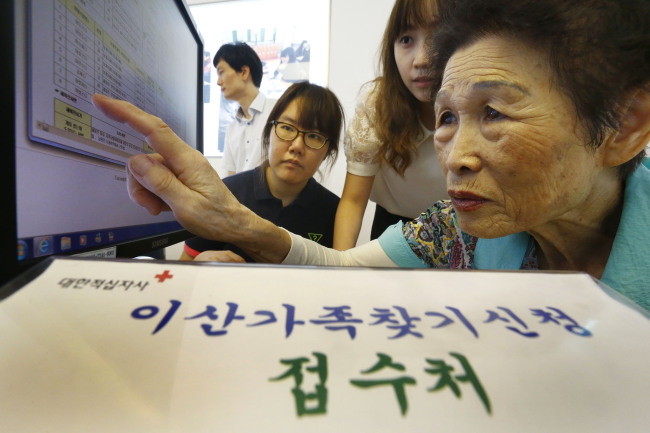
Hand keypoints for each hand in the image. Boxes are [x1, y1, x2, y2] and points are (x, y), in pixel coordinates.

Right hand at [91, 94, 290, 262]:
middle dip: (137, 181)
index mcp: (186, 160)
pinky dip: (151, 194)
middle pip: (143, 156)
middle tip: (149, 205)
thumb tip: (135, 160)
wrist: (233, 225)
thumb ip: (160, 183)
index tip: (102, 101)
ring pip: (145, 171)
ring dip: (145, 192)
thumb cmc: (215, 217)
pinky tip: (162, 207)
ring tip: (159, 209)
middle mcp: (182, 157)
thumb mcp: (186, 206)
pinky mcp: (178, 174)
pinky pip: (153, 179)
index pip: (153, 130)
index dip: (126, 113)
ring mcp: (179, 165)